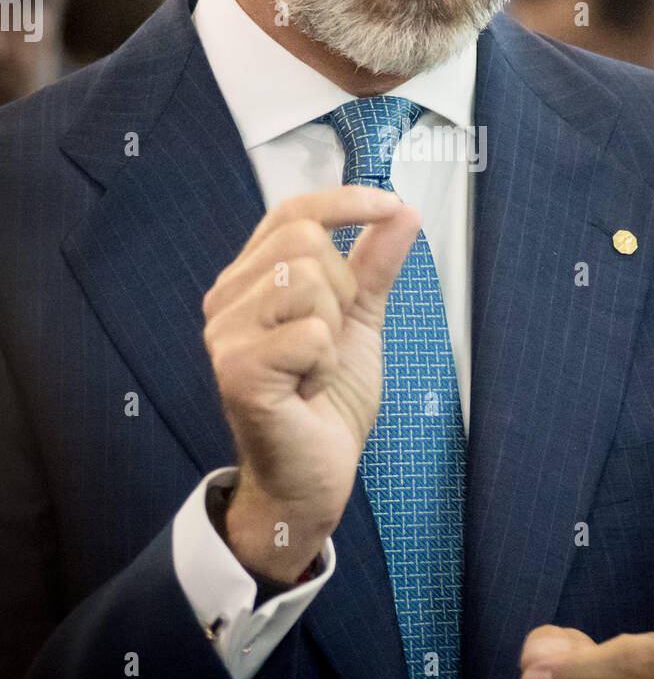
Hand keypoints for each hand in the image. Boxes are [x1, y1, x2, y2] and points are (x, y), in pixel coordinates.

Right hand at [202, 185, 420, 579]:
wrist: (311, 477)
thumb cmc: (326, 403)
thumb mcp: (360, 322)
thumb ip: (375, 266)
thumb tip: (402, 213)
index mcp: (251, 280)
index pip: (291, 212)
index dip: (344, 201)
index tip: (390, 207)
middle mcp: (228, 300)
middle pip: (304, 240)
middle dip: (342, 289)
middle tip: (330, 340)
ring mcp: (226, 334)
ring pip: (306, 281)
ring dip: (332, 330)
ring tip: (314, 368)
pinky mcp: (238, 369)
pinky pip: (310, 333)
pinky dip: (325, 365)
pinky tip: (306, 391)